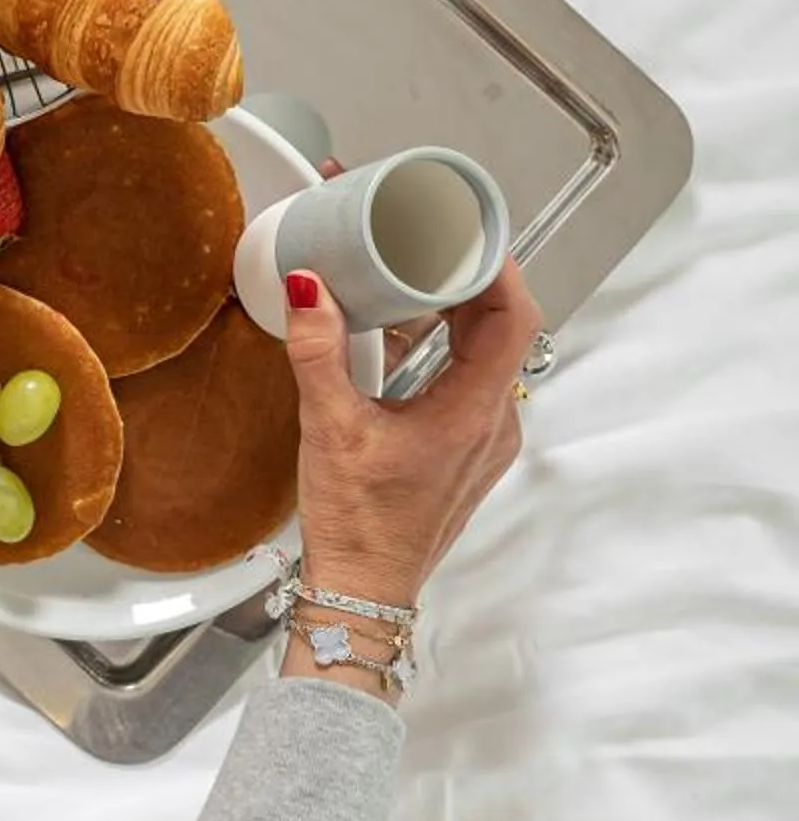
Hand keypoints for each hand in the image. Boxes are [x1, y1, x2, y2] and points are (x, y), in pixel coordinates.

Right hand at [283, 257, 538, 609]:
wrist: (363, 588)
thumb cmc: (358, 524)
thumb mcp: (329, 426)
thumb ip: (319, 350)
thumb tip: (307, 287)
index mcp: (474, 414)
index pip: (513, 318)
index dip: (497, 267)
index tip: (468, 232)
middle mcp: (492, 423)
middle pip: (500, 328)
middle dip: (463, 278)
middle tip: (425, 239)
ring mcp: (483, 436)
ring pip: (482, 352)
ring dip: (448, 312)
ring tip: (406, 276)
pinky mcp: (463, 445)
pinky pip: (465, 378)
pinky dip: (438, 346)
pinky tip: (393, 337)